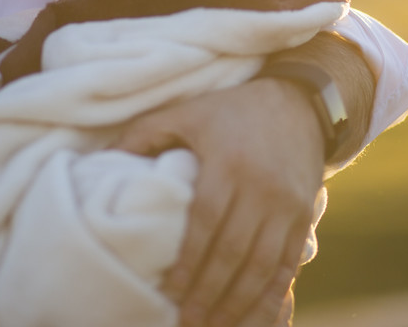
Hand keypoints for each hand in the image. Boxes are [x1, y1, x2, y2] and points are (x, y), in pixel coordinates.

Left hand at [114, 78, 325, 326]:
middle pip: (232, 251)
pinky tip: (255, 315)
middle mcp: (261, 187)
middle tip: (187, 323)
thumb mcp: (185, 113)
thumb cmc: (230, 111)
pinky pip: (289, 262)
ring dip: (238, 302)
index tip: (168, 291)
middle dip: (209, 293)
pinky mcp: (304, 215)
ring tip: (215, 326)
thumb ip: (144, 134)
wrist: (298, 103)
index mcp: (227, 162)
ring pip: (262, 265)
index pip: (205, 222)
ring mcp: (287, 204)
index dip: (188, 261)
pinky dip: (273, 293)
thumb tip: (103, 155)